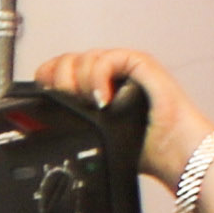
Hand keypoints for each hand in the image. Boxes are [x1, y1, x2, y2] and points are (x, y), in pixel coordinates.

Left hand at [27, 45, 199, 179]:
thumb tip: (37, 128)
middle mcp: (107, 74)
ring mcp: (124, 68)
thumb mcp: (94, 139)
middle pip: (66, 60)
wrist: (176, 155)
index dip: (46, 79)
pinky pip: (110, 57)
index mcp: (93, 88)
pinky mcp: (142, 65)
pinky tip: (103, 99)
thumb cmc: (143, 150)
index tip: (45, 100)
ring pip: (85, 57)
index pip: (57, 70)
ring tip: (93, 107)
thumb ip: (72, 125)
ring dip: (81, 82)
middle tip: (69, 105)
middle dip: (60, 82)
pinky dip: (99, 76)